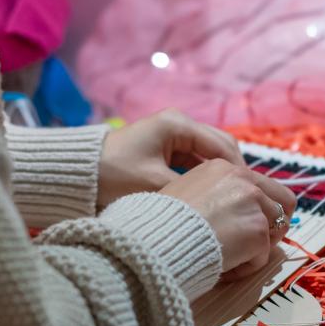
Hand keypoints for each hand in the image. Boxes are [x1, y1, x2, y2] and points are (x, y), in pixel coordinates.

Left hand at [97, 109, 244, 208]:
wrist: (75, 174)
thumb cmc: (112, 175)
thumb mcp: (153, 185)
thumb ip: (191, 190)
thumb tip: (222, 200)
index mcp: (178, 124)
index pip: (223, 145)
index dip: (239, 171)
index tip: (249, 195)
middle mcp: (178, 124)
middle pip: (220, 146)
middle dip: (232, 172)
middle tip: (243, 198)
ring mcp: (171, 135)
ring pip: (207, 155)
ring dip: (218, 175)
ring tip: (229, 200)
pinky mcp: (163, 148)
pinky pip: (193, 161)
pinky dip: (202, 177)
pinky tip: (209, 196)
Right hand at [160, 160, 297, 276]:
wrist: (156, 240)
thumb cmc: (160, 223)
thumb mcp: (185, 192)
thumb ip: (214, 196)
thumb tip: (233, 215)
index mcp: (224, 167)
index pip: (261, 185)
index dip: (260, 209)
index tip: (247, 227)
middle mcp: (243, 179)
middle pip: (284, 202)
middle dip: (274, 226)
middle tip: (255, 245)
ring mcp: (253, 203)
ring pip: (275, 231)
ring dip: (256, 249)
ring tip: (229, 259)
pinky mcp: (258, 230)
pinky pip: (261, 257)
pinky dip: (245, 268)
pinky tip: (223, 268)